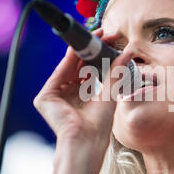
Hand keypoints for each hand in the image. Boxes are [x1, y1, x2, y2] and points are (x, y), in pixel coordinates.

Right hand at [33, 28, 129, 164]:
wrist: (87, 140)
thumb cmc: (99, 124)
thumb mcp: (110, 92)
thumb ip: (116, 71)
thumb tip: (128, 51)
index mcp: (82, 95)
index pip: (88, 69)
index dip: (98, 54)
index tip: (110, 39)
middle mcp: (67, 94)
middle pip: (78, 65)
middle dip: (90, 49)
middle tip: (104, 33)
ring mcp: (55, 96)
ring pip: (68, 67)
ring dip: (81, 51)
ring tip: (94, 36)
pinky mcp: (45, 98)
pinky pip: (58, 74)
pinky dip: (68, 60)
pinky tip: (78, 48)